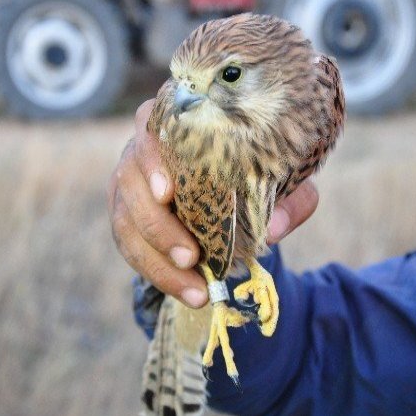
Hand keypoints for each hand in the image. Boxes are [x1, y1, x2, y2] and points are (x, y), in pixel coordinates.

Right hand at [107, 100, 318, 307]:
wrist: (241, 185)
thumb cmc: (258, 170)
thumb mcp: (287, 180)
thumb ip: (290, 198)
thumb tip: (276, 229)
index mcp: (178, 123)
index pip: (150, 123)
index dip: (152, 157)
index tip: (168, 192)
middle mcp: (144, 147)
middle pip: (130, 179)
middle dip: (157, 224)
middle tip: (191, 256)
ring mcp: (130, 182)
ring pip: (125, 219)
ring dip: (156, 258)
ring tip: (195, 287)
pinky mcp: (127, 215)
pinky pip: (130, 246)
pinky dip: (159, 274)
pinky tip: (189, 293)